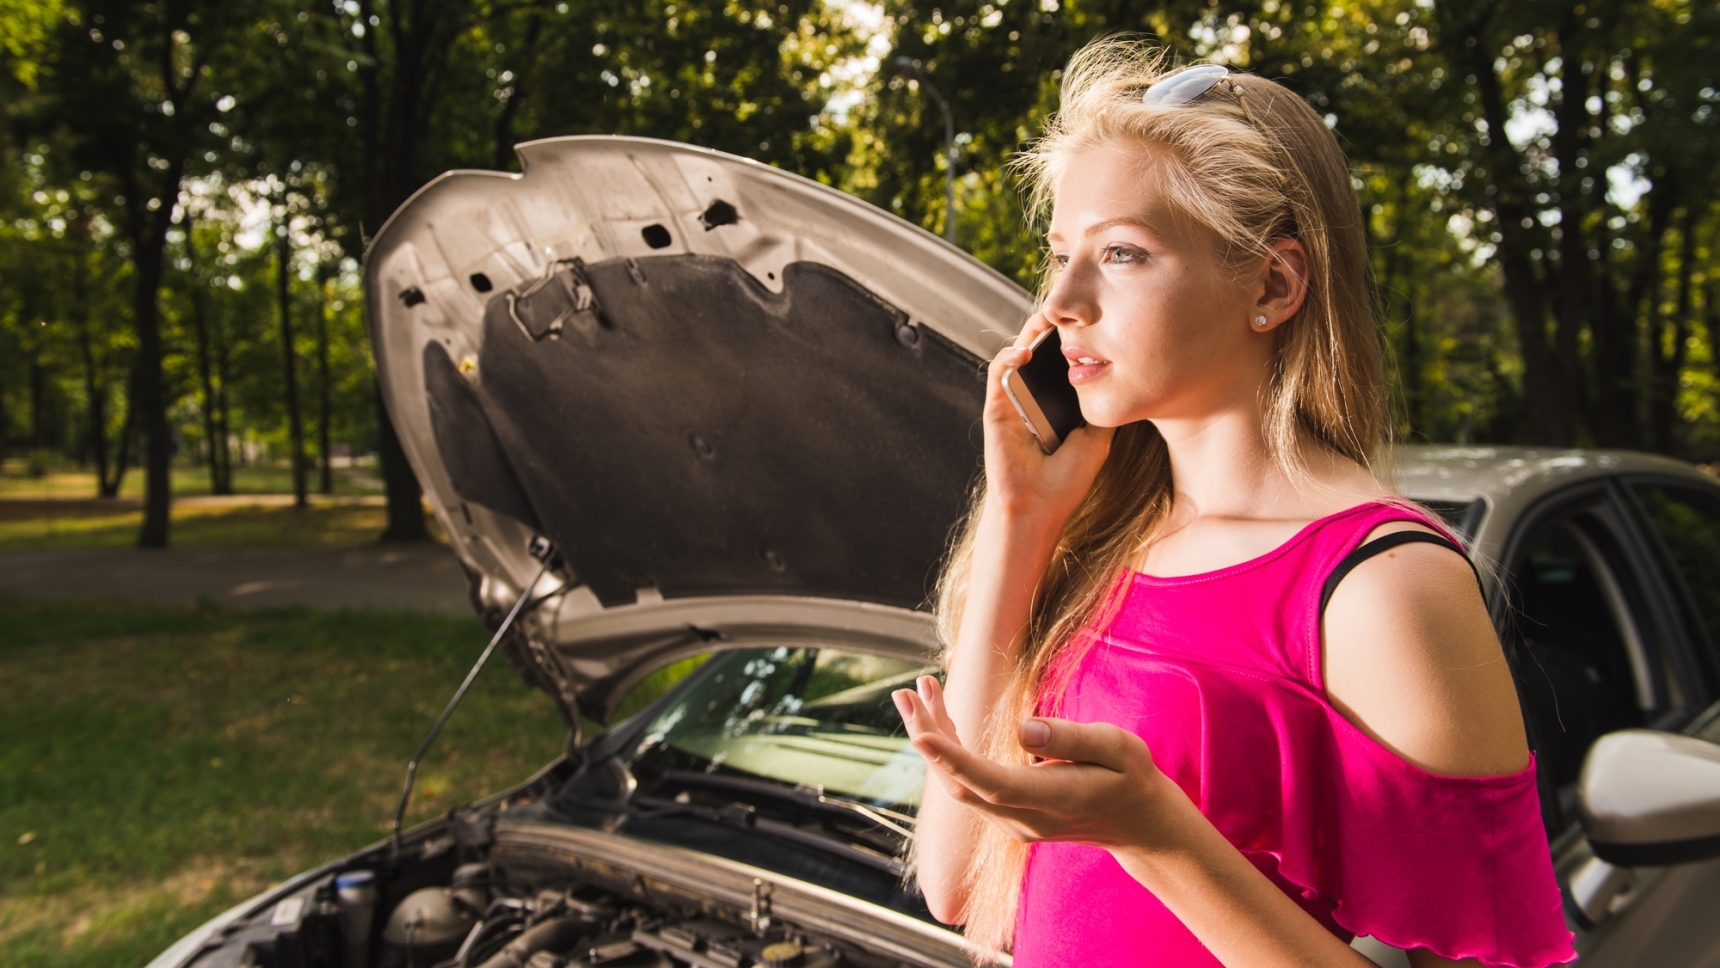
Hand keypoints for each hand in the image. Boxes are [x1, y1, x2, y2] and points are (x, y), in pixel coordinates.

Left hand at [894, 676, 1176, 849]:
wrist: (1139, 824)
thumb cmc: (1130, 777)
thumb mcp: (1117, 747)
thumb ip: (1071, 739)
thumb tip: (1021, 730)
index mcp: (1052, 798)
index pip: (991, 782)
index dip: (952, 759)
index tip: (919, 734)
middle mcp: (1024, 818)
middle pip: (961, 784)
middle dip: (929, 738)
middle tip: (906, 693)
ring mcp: (1013, 822)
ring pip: (959, 786)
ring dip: (934, 741)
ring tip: (915, 695)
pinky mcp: (1009, 816)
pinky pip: (969, 786)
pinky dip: (949, 753)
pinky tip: (939, 720)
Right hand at [983, 314, 1113, 523]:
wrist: (1040, 509)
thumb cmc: (1066, 482)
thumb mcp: (1097, 440)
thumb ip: (1101, 410)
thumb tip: (1122, 382)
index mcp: (1053, 407)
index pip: (1058, 366)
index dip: (1069, 343)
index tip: (1089, 324)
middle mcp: (1031, 402)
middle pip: (1038, 356)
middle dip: (1049, 331)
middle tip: (1066, 312)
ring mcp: (1012, 405)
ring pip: (1016, 358)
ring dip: (1028, 335)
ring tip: (1047, 320)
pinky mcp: (995, 411)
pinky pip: (997, 376)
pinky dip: (1008, 358)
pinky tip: (1025, 351)